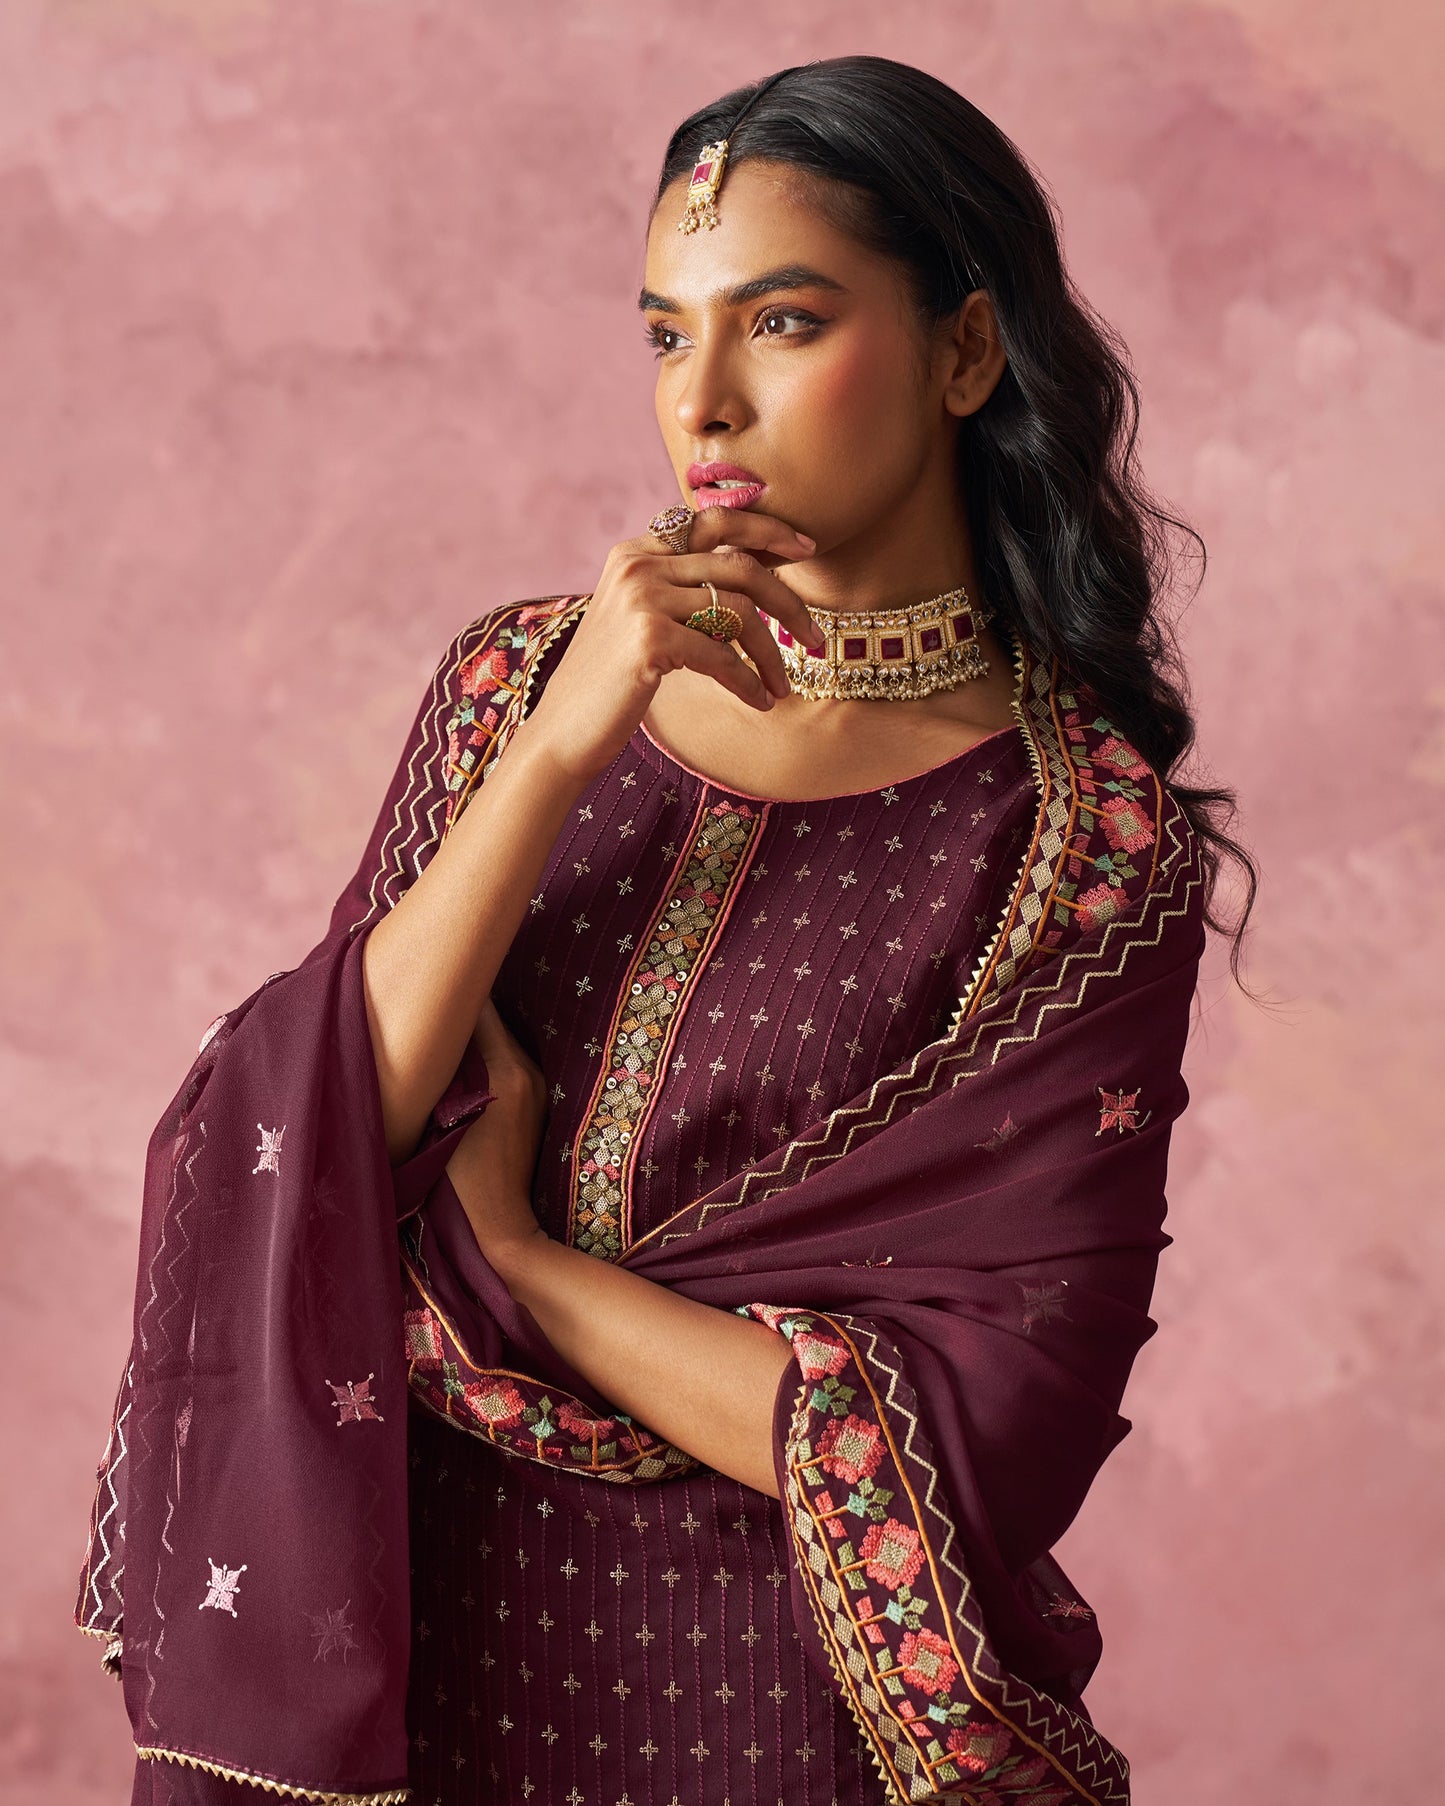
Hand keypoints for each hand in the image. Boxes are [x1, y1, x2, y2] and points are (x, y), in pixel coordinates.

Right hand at [445, 996, 549, 1271]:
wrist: (501, 1225)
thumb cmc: (461, 1179)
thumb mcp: (440, 1117)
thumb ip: (441, 1069)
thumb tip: (432, 1031)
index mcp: (506, 1069)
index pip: (480, 1006)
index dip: (452, 988)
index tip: (428, 974)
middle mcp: (526, 1069)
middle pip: (490, 1018)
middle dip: (459, 1008)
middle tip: (426, 997)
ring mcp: (534, 1085)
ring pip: (497, 1038)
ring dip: (471, 1033)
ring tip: (438, 1028)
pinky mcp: (533, 1101)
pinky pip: (505, 1060)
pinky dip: (483, 1054)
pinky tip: (459, 1063)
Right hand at [514, 503, 824, 788]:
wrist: (563, 729)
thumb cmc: (611, 681)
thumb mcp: (643, 619)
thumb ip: (682, 589)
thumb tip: (752, 577)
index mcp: (636, 550)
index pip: (714, 521)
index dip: (767, 529)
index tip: (807, 546)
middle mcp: (638, 564)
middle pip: (740, 566)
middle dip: (789, 601)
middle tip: (816, 636)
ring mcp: (642, 598)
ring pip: (739, 613)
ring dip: (772, 655)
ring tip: (783, 685)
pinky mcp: (649, 639)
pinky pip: (723, 656)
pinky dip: (749, 681)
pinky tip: (759, 702)